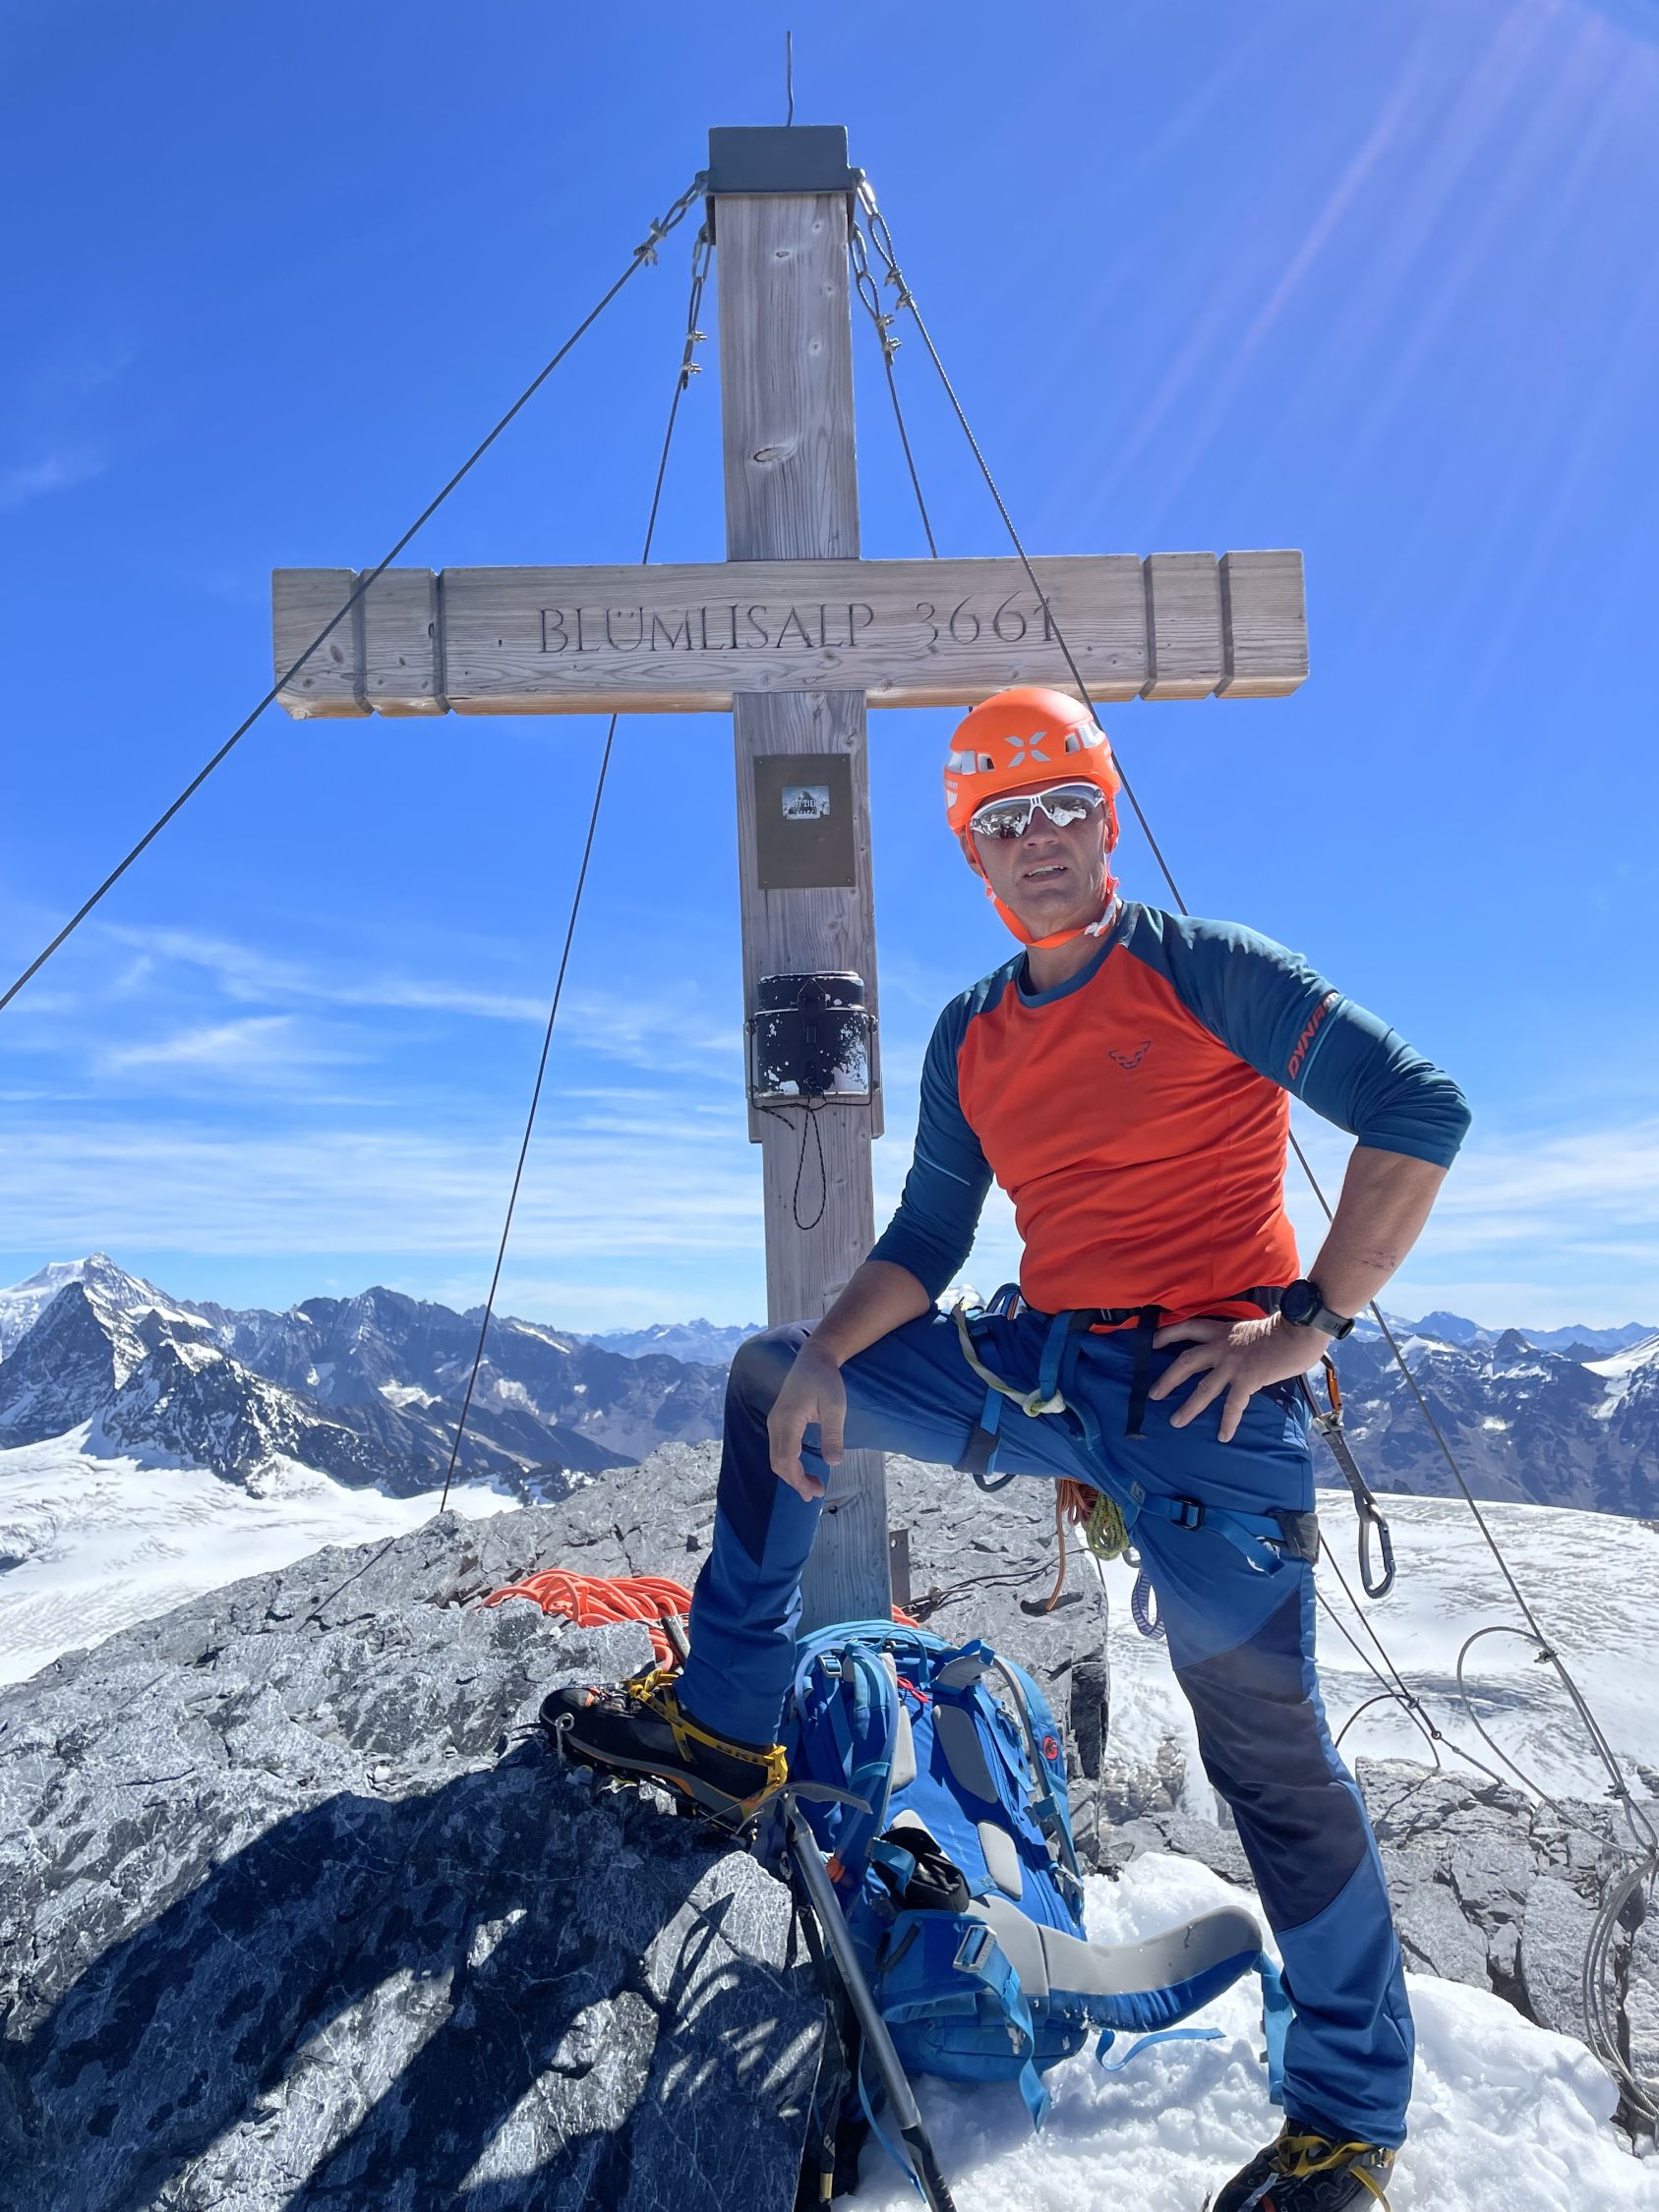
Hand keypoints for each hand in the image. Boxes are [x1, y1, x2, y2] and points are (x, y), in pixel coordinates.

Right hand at [768, 1344, 847, 1501]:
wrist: (814, 1359)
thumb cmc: (826, 1380)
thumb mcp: (835, 1406)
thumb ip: (833, 1434)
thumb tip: (834, 1463)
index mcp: (787, 1419)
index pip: (786, 1458)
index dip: (798, 1479)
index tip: (815, 1492)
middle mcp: (776, 1422)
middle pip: (778, 1462)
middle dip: (795, 1481)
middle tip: (816, 1494)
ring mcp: (775, 1422)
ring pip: (777, 1457)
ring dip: (792, 1475)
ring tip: (812, 1488)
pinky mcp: (779, 1422)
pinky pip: (779, 1449)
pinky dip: (790, 1464)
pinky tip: (804, 1471)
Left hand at [1147, 1313, 1325, 1442]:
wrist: (1299, 1330)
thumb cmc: (1283, 1328)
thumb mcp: (1251, 1329)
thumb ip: (1239, 1341)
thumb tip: (1240, 1353)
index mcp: (1222, 1331)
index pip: (1188, 1328)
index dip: (1168, 1334)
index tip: (1152, 1341)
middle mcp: (1222, 1347)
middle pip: (1186, 1361)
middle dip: (1168, 1378)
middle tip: (1154, 1394)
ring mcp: (1233, 1364)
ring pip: (1203, 1388)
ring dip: (1189, 1407)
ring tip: (1176, 1421)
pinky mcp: (1248, 1379)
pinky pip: (1233, 1404)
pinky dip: (1228, 1421)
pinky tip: (1223, 1436)